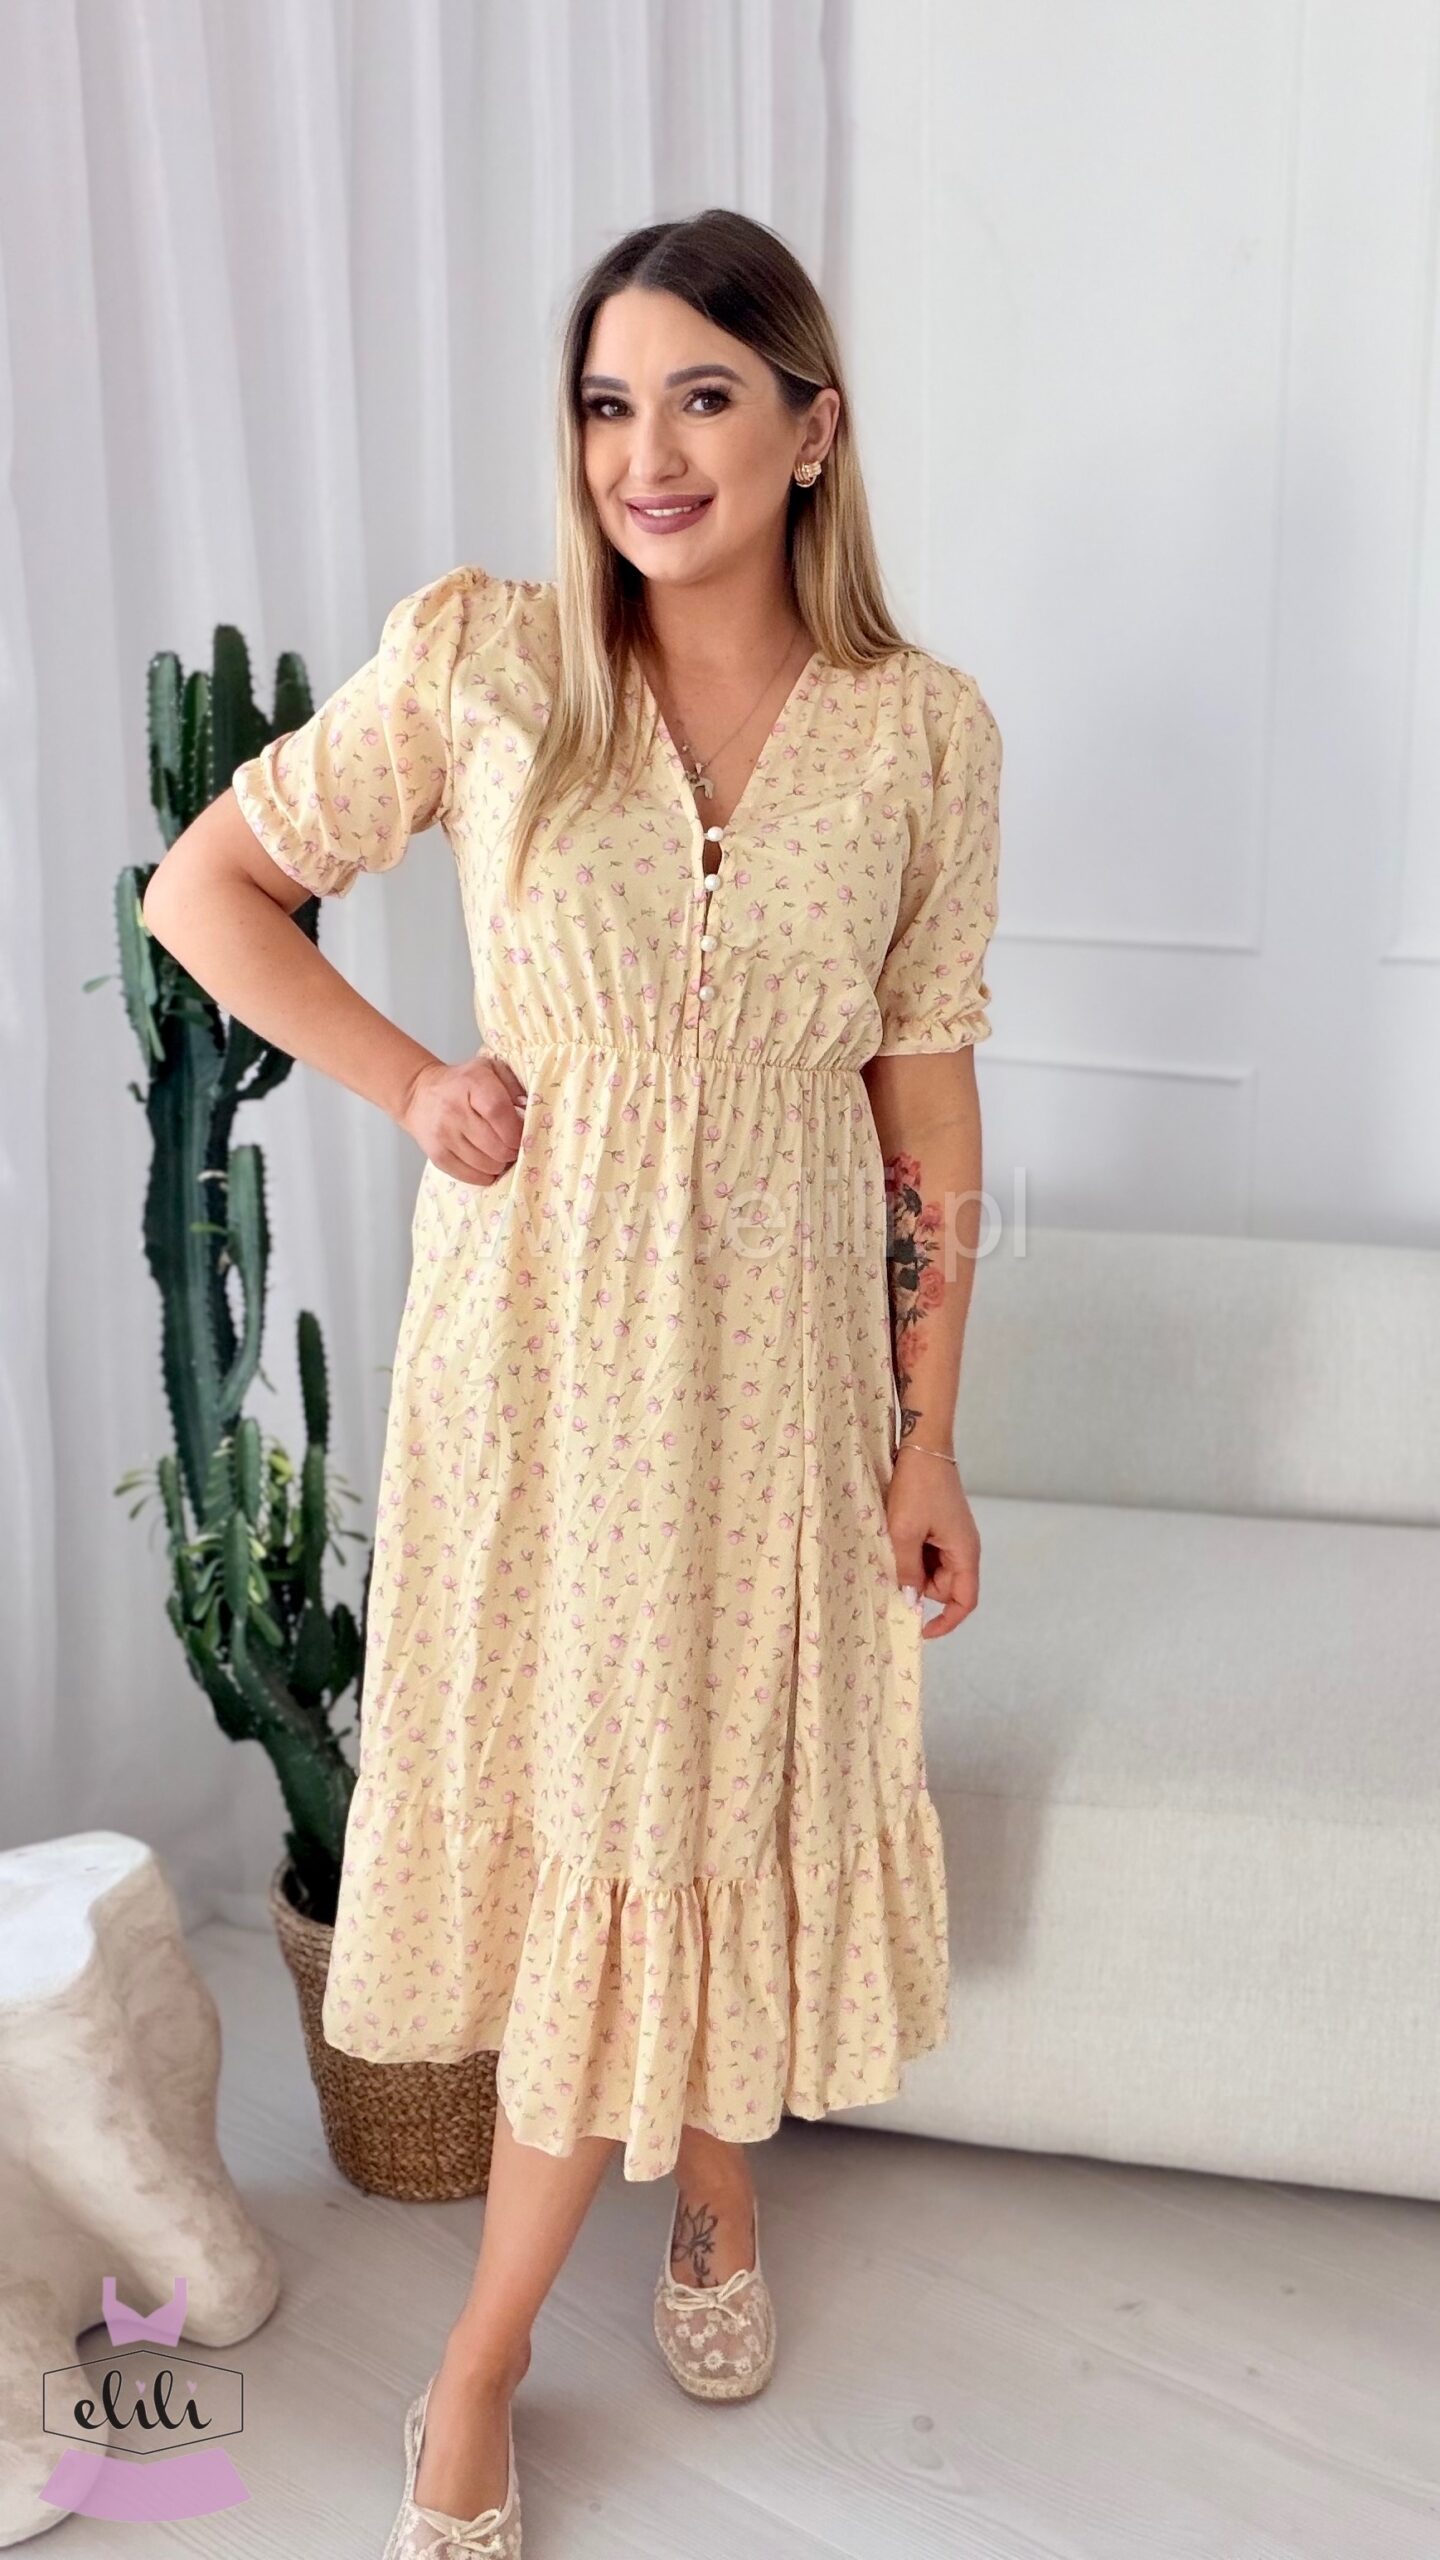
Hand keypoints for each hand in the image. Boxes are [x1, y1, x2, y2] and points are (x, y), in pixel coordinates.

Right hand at [398, 1048, 528, 1185]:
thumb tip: (531, 1112)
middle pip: (496, 1145)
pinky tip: (487, 1163)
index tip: (523, 1134)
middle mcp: (454, 1110)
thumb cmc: (463, 1082)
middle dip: (513, 1151)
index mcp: (471, 1083)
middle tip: (514, 1146)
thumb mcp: (490, 1070)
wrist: (419, 1093)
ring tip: (500, 1153)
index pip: (499, 1111)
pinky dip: (485, 1175)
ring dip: (500, 1164)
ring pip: (486, 1165)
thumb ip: (514, 1086)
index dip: (516, 1130)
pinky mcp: (437, 1155)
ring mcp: (443, 1135)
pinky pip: (471, 1176)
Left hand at [885, 1446, 979, 1637]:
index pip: (964, 1601)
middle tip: (894, 1565)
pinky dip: (911, 1553)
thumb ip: (907, 1570)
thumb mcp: (904, 1532)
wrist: (922, 1447)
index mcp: (965, 1553)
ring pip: (932, 1571)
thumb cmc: (917, 1487)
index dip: (946, 1622)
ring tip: (894, 1545)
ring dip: (912, 1567)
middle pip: (944, 1587)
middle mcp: (964, 1548)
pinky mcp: (941, 1527)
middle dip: (919, 1586)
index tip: (920, 1629)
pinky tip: (897, 1538)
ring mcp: (953, 1537)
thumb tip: (910, 1602)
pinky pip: (927, 1553)